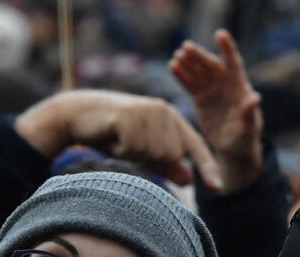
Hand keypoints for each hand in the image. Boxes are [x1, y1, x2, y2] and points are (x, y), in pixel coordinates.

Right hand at [14, 90, 223, 190]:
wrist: (79, 113)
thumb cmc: (112, 132)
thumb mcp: (142, 150)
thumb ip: (165, 163)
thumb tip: (188, 179)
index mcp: (172, 118)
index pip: (195, 146)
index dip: (207, 168)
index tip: (219, 188)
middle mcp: (164, 111)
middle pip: (171, 156)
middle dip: (148, 158)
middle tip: (129, 142)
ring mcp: (149, 110)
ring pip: (154, 154)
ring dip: (133, 153)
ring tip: (120, 137)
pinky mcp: (131, 115)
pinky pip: (134, 149)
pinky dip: (120, 149)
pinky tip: (112, 135)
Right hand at [170, 30, 263, 190]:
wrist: (233, 148)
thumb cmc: (245, 137)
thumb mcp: (249, 128)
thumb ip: (249, 113)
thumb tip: (255, 97)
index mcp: (240, 89)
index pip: (234, 65)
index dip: (228, 50)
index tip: (220, 34)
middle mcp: (225, 85)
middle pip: (212, 66)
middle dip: (200, 56)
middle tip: (186, 47)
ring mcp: (212, 90)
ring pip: (199, 72)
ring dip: (189, 62)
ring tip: (177, 55)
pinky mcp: (200, 98)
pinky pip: (189, 83)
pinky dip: (181, 74)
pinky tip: (172, 65)